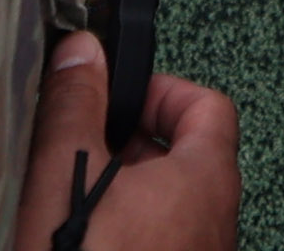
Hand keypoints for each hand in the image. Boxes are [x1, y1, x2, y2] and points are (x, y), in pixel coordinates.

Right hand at [16, 44, 238, 250]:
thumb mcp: (67, 174)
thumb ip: (75, 108)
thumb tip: (80, 53)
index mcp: (206, 178)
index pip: (208, 105)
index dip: (161, 89)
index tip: (118, 93)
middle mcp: (215, 218)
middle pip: (185, 155)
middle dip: (128, 143)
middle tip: (82, 145)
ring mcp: (196, 250)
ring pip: (166, 201)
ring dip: (122, 189)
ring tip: (72, 193)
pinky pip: (156, 236)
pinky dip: (122, 226)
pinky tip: (81, 233)